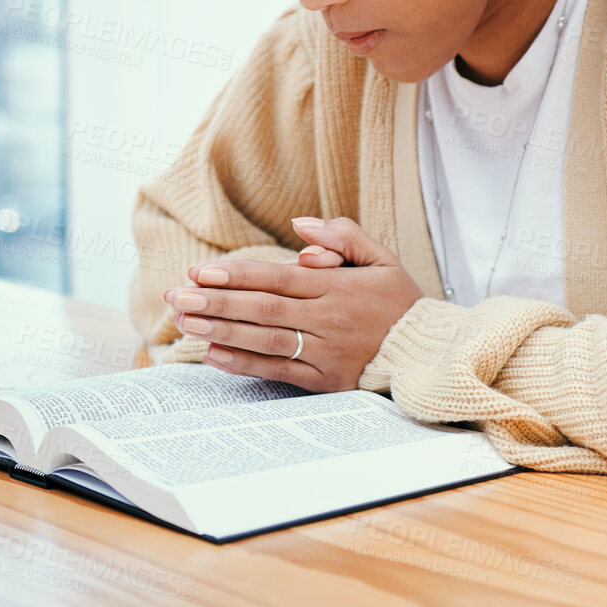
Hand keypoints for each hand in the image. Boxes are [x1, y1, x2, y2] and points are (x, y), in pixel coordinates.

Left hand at [161, 216, 422, 390]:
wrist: (430, 355)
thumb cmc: (400, 303)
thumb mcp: (382, 259)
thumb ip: (342, 236)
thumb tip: (299, 226)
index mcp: (337, 287)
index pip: (277, 278)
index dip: (236, 275)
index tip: (200, 272)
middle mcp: (327, 319)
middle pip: (262, 309)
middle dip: (215, 302)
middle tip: (176, 296)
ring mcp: (325, 353)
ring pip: (264, 340)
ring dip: (220, 331)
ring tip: (183, 323)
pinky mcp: (325, 381)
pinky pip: (277, 371)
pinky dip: (243, 364)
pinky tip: (213, 355)